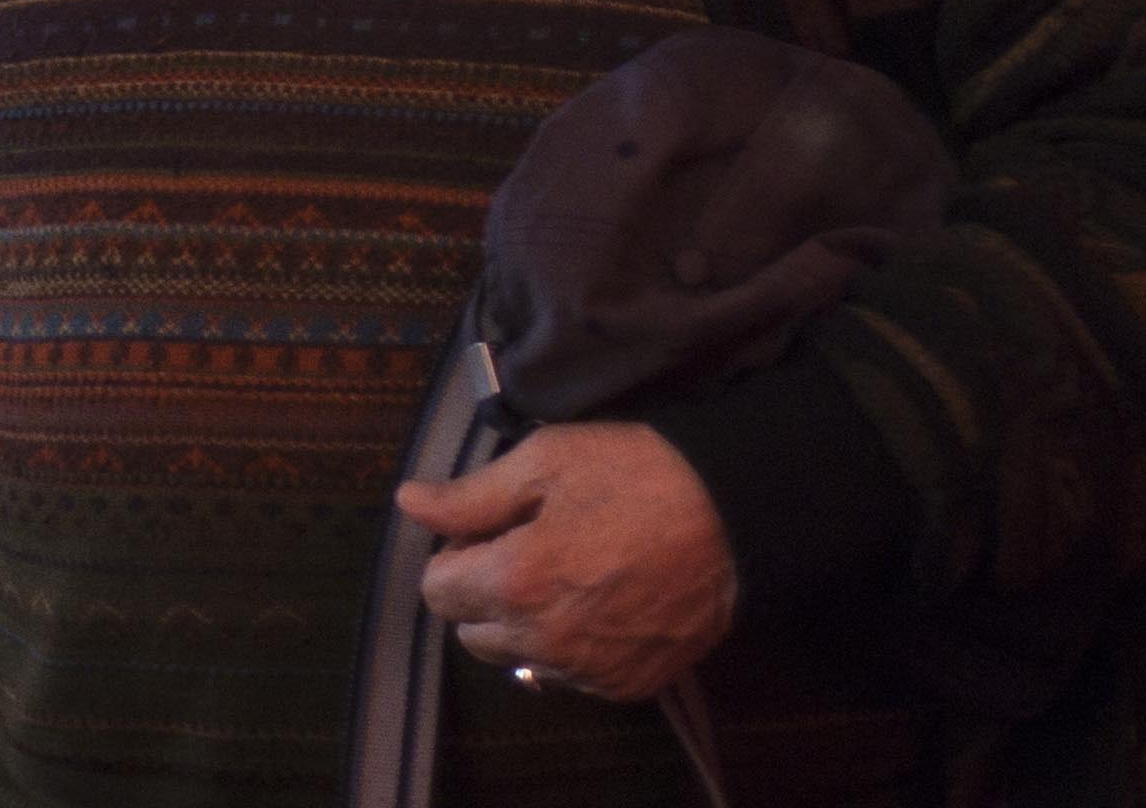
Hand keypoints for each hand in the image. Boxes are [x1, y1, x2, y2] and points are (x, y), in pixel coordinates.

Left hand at [402, 422, 736, 703]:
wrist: (737, 517)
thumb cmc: (638, 475)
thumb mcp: (549, 460)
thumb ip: (472, 494)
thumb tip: (408, 502)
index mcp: (514, 582)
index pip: (436, 589)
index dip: (458, 550)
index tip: (495, 526)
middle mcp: (542, 642)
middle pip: (471, 631)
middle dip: (485, 590)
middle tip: (532, 543)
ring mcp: (585, 671)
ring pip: (518, 659)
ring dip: (525, 623)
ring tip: (571, 571)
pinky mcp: (624, 686)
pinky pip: (568, 675)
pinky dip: (571, 645)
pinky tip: (603, 600)